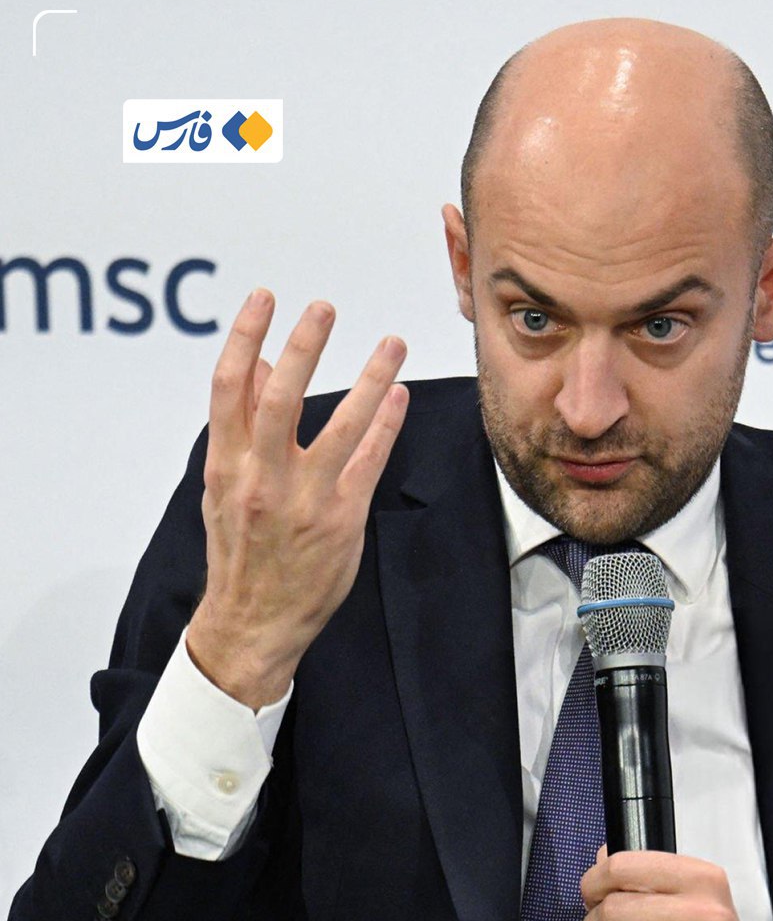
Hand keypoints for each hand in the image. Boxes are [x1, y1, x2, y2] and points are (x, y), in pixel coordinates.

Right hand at [185, 288, 408, 708]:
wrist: (251, 623)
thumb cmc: (240, 550)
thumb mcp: (225, 487)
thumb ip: (242, 426)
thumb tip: (262, 364)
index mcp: (226, 464)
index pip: (229, 387)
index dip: (245, 336)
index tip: (264, 297)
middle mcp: (262, 478)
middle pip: (282, 397)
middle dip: (304, 346)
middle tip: (324, 307)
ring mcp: (303, 500)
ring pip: (340, 426)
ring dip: (370, 378)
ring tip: (392, 342)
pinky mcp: (340, 520)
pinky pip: (369, 462)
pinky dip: (386, 424)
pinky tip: (399, 396)